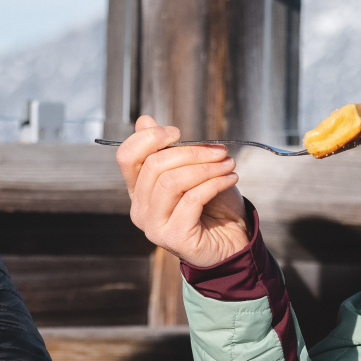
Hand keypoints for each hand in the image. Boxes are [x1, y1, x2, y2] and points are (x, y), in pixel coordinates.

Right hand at [115, 115, 249, 267]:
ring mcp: (153, 226)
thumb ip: (167, 149)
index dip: (150, 138)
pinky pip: (191, 200)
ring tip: (228, 164)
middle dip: (191, 152)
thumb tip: (144, 121)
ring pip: (171, 182)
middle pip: (153, 166)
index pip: (127, 156)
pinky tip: (230, 179)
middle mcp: (139, 209)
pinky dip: (214, 183)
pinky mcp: (174, 238)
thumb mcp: (191, 169)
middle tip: (219, 151)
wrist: (233, 239)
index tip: (178, 132)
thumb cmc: (213, 204)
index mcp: (138, 189)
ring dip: (205, 167)